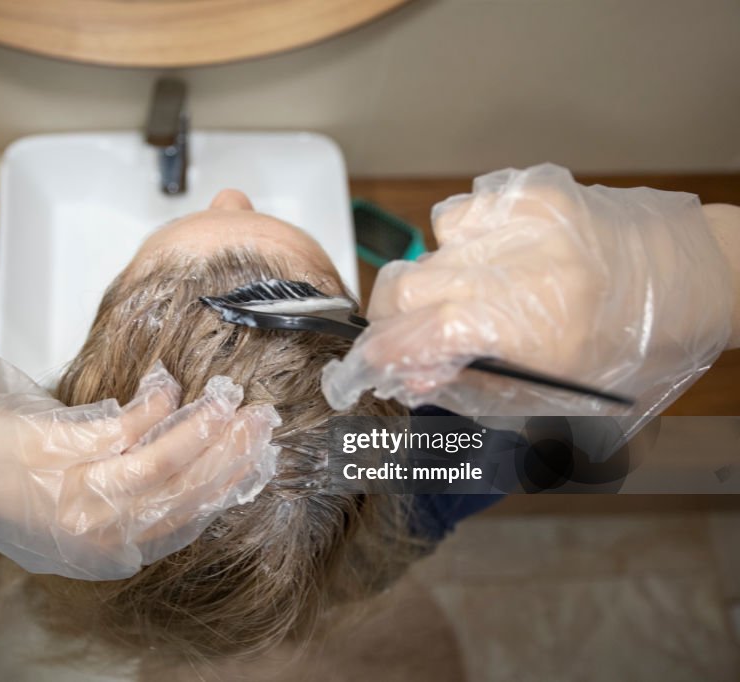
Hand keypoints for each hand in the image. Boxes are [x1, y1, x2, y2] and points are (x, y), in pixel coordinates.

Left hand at [0, 334, 279, 579]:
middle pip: (177, 496)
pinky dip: (151, 404)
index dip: (224, 487)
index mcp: (98, 552)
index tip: (255, 456)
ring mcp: (68, 495)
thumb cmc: (3, 474)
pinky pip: (122, 429)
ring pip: (157, 466)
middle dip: (226, 456)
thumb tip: (194, 458)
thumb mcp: (71, 499)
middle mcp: (87, 534)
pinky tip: (163, 384)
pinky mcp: (50, 453)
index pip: (181, 522)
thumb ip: (123, 492)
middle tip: (259, 420)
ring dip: (199, 430)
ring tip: (227, 399)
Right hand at [322, 163, 732, 417]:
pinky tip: (496, 258)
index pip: (417, 338)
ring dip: (436, 279)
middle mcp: (521, 266)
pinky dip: (464, 243)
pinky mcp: (530, 189)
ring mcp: (523, 219)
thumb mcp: (557, 394)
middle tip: (412, 338)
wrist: (693, 278)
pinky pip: (462, 215)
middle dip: (395, 320)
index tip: (357, 372)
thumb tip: (407, 375)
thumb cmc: (632, 349)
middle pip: (404, 287)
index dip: (374, 358)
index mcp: (533, 329)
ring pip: (430, 247)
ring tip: (475, 294)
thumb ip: (474, 386)